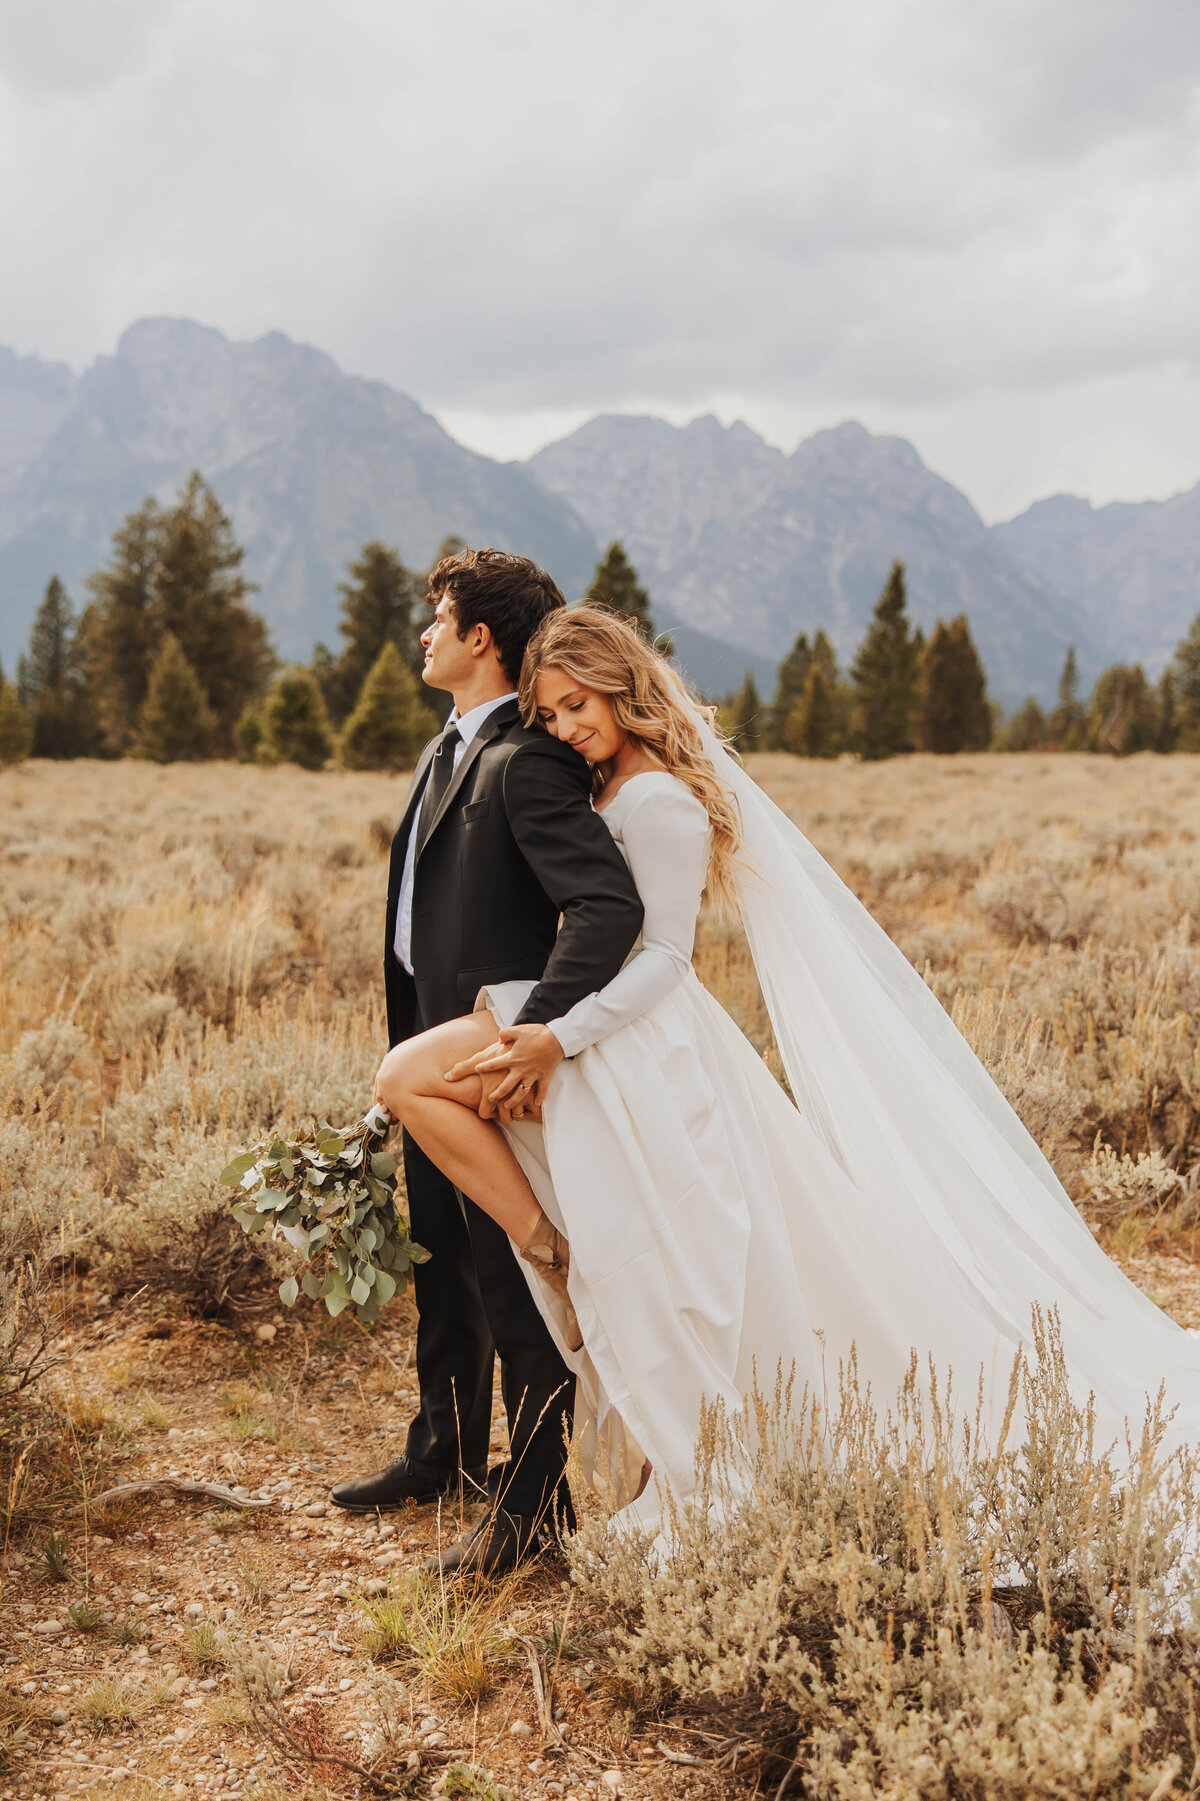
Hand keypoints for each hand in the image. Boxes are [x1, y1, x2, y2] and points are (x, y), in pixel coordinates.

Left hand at [445, 1024, 563, 1122]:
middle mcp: (521, 1069)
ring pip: (521, 1092)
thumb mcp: (517, 1029)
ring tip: (507, 1106)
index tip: (476, 1070)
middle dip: (497, 1094)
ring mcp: (533, 1074)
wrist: (557, 1038)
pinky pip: (542, 1090)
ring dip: (514, 1101)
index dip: (484, 1067)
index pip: (494, 1064)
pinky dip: (540, 1098)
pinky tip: (536, 1104)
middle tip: (491, 1099)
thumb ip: (505, 1034)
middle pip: (506, 1086)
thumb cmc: (536, 1033)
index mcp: (513, 1058)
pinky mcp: (544, 1076)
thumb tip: (499, 1040)